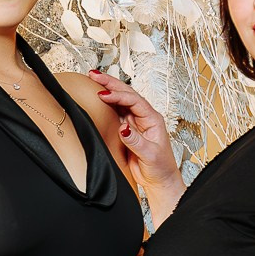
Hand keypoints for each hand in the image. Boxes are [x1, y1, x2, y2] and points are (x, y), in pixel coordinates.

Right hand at [88, 72, 183, 199]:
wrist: (159, 180)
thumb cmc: (160, 168)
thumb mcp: (149, 154)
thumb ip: (136, 141)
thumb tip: (123, 127)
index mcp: (153, 119)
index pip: (134, 101)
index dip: (118, 96)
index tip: (103, 95)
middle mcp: (144, 117)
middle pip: (127, 94)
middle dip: (111, 83)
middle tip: (94, 75)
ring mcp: (135, 123)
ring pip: (120, 101)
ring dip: (108, 90)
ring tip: (94, 80)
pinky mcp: (127, 130)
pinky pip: (116, 113)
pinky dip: (106, 104)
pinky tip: (98, 98)